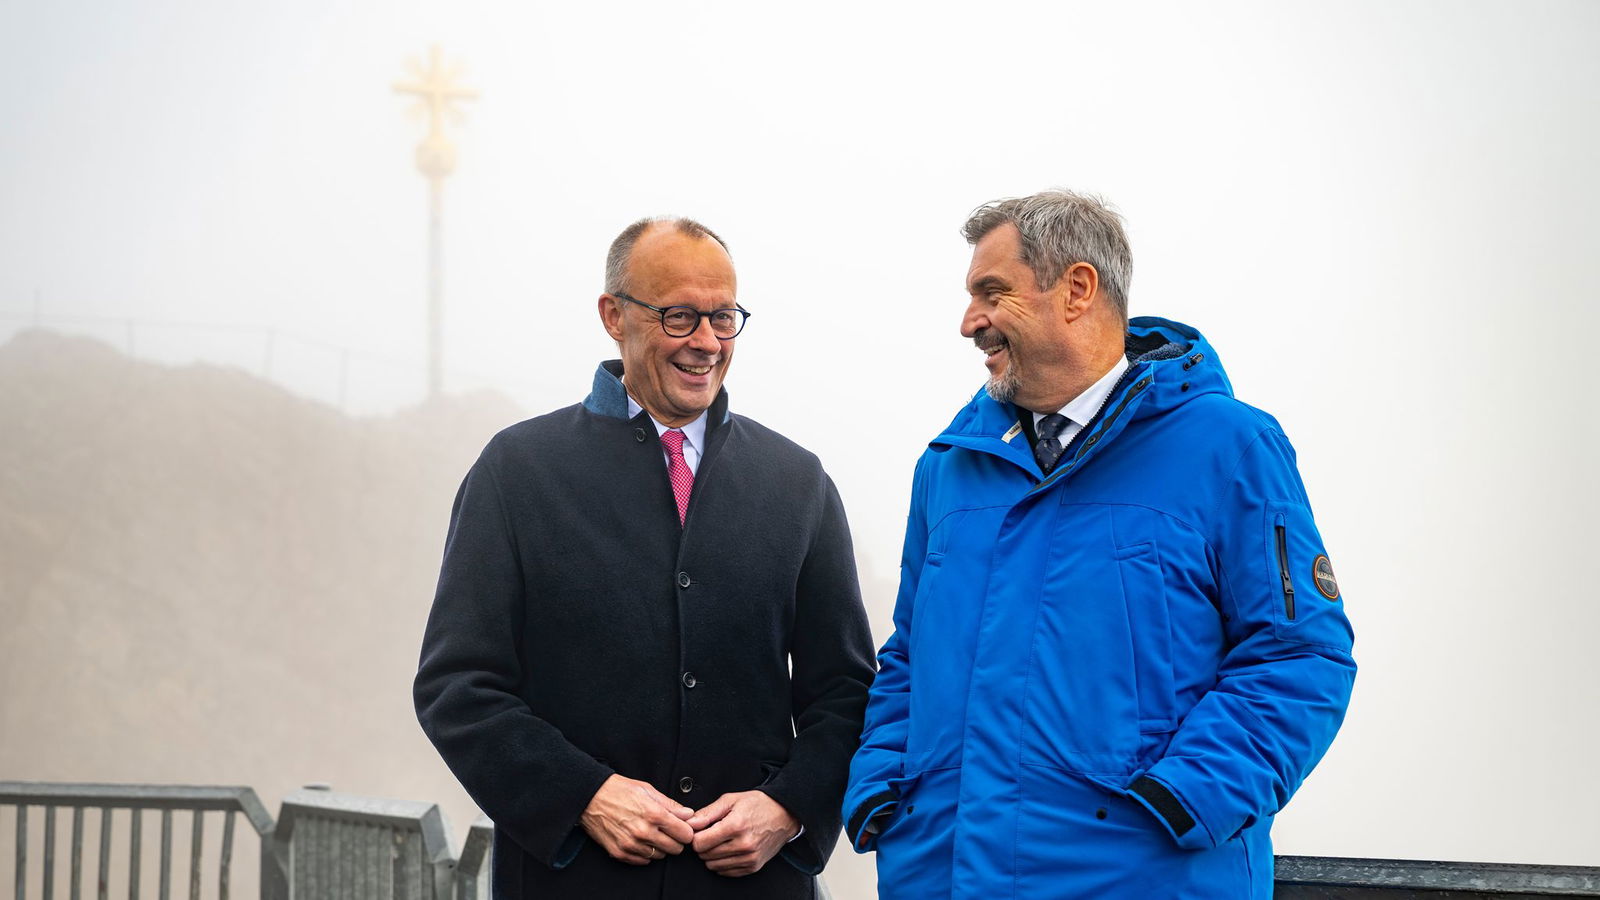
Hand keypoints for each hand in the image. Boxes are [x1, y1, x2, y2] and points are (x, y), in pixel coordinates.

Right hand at [579, 774, 695, 864]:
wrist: (590, 797)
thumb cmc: (619, 790)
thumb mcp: (648, 790)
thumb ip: (671, 805)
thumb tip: (688, 814)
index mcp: (654, 814)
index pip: (685, 834)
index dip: (686, 831)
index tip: (682, 828)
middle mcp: (643, 832)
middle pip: (675, 849)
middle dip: (675, 841)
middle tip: (668, 832)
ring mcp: (631, 844)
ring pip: (659, 856)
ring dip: (659, 847)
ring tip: (650, 833)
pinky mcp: (620, 853)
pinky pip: (643, 861)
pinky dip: (645, 853)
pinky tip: (640, 840)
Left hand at [687, 791, 799, 876]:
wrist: (785, 815)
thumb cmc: (757, 804)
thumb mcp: (731, 800)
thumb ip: (708, 812)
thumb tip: (689, 823)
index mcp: (735, 825)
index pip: (700, 843)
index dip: (696, 836)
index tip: (701, 830)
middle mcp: (743, 844)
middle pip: (705, 855)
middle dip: (704, 845)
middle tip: (711, 834)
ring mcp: (749, 858)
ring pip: (714, 866)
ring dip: (712, 855)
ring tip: (721, 841)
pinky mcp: (753, 866)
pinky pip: (726, 872)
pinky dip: (723, 863)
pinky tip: (729, 850)